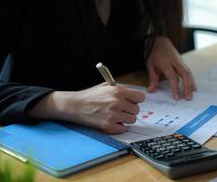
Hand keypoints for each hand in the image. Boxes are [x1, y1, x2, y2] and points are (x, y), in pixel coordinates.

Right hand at [28, 84, 144, 133]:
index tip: (133, 101)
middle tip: (121, 109)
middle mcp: (117, 103)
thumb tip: (134, 96)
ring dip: (126, 118)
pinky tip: (112, 121)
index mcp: (118, 91)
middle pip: (136, 110)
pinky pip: (124, 128)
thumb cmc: (90, 96)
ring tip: (116, 115)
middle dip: (130, 109)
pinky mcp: (109, 126)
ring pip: (132, 120)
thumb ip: (121, 90)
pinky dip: (119, 126)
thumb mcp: (106, 86)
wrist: (76, 106)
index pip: (140, 97)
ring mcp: (113, 116)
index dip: (136, 100)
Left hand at [146, 36, 195, 99]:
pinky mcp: (182, 62)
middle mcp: (175, 61)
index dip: (175, 87)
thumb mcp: (150, 65)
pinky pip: (188, 71)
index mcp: (166, 62)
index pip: (172, 76)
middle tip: (188, 98)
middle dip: (187, 87)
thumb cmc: (153, 53)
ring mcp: (180, 61)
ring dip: (191, 84)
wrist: (159, 41)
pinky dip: (191, 80)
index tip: (176, 97)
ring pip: (189, 73)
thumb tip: (151, 90)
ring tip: (192, 95)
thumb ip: (152, 78)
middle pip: (185, 74)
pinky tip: (192, 88)